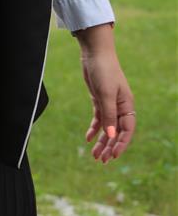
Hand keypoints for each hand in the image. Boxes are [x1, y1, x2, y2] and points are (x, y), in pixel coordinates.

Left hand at [75, 24, 135, 163]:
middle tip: (101, 161)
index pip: (127, 130)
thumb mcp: (105, 94)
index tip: (113, 156)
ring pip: (107, 127)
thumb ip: (109, 115)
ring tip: (94, 155)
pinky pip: (99, 119)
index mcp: (127, 106)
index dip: (121, 144)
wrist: (95, 54)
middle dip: (110, 147)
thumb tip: (112, 136)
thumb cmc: (104, 71)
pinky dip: (94, 129)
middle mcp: (120, 107)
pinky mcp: (99, 100)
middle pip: (117, 132)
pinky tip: (88, 139)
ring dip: (101, 141)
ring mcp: (110, 104)